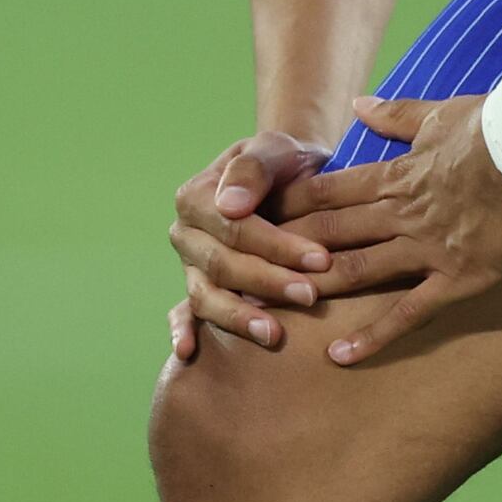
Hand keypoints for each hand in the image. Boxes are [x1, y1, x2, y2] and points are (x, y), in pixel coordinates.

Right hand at [170, 130, 348, 355]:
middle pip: (223, 265)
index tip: (320, 260)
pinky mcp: (199, 289)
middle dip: (268, 281)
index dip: (276, 245)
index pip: (235, 228)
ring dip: (238, 317)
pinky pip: (185, 313)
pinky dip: (182, 332)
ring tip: (274, 334)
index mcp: (197, 196)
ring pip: (206, 296)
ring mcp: (190, 266)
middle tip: (311, 295)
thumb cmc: (285, 163)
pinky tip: (190, 353)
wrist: (289, 179)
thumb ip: (253, 169)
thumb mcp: (275, 149)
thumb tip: (231, 205)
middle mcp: (186, 234)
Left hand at [275, 94, 501, 365]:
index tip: (249, 223)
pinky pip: (408, 311)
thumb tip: (357, 104)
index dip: (284, 209)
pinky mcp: (457, 277)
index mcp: (394, 175)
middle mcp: (400, 213)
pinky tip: (340, 356)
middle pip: (327, 233)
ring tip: (271, 311)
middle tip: (238, 273)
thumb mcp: (436, 114)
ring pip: (355, 271)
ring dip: (311, 290)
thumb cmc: (493, 124)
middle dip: (280, 253)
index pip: (324, 193)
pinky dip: (373, 335)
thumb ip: (393, 115)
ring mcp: (426, 247)